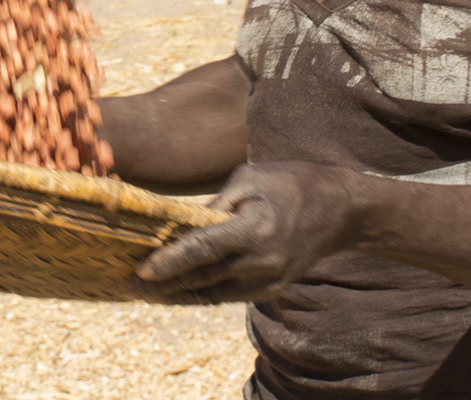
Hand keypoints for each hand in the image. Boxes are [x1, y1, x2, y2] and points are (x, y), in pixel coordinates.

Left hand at [132, 161, 363, 303]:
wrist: (341, 211)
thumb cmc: (291, 182)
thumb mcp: (252, 177)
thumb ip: (217, 203)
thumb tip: (184, 223)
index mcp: (255, 228)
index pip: (203, 250)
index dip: (170, 262)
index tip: (142, 269)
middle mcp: (262, 261)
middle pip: (203, 278)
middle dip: (164, 285)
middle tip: (129, 286)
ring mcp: (269, 279)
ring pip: (213, 292)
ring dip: (179, 294)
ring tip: (146, 292)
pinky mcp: (272, 288)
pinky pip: (229, 293)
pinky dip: (202, 292)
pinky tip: (179, 290)